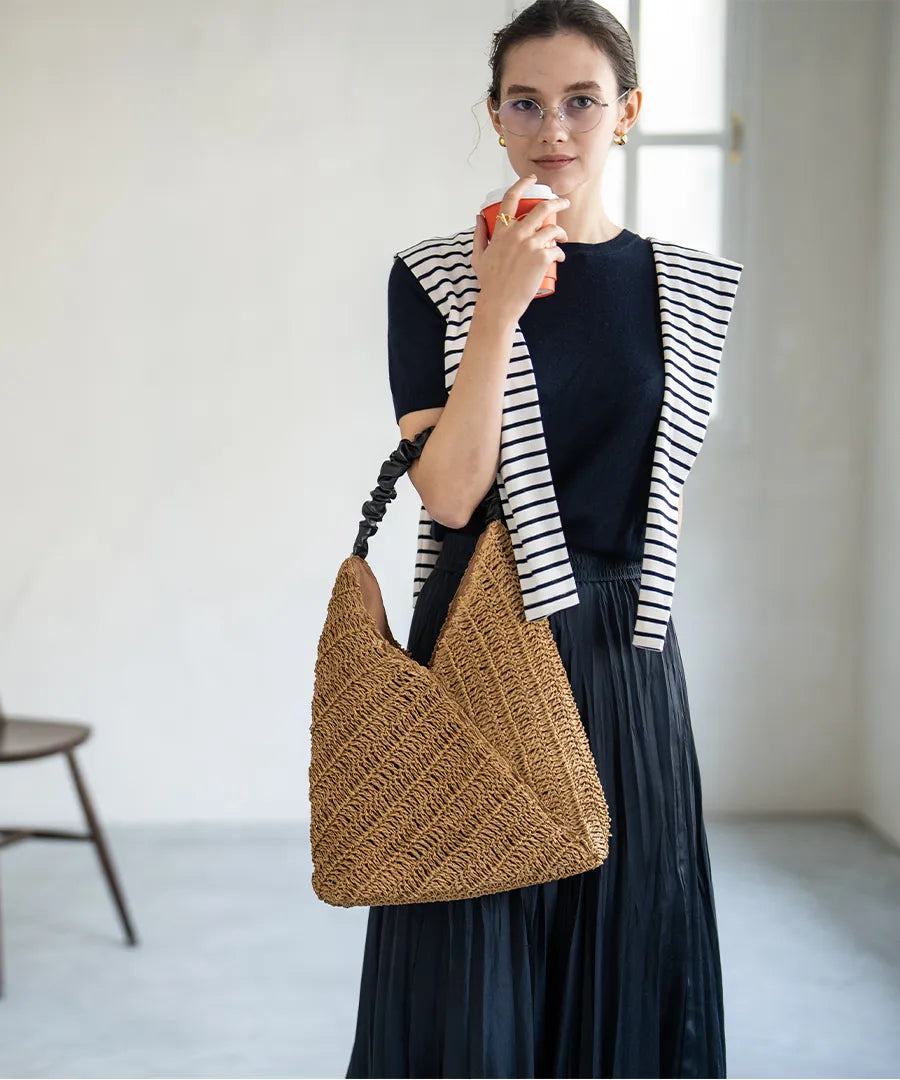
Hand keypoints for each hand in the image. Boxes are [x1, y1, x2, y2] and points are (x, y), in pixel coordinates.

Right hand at [471, 174, 569, 323]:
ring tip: (562, 238)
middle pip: (542, 208)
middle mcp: (517, 234)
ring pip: (554, 229)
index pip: (510, 198)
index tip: (532, 179)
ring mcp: (531, 245)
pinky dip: (560, 254)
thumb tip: (478, 217)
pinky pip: (558, 250)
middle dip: (557, 201)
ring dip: (561, 232)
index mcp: (501, 231)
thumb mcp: (478, 256)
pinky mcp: (542, 258)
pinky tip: (560, 259)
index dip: (523, 184)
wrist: (498, 304)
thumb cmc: (489, 283)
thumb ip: (479, 235)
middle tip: (564, 202)